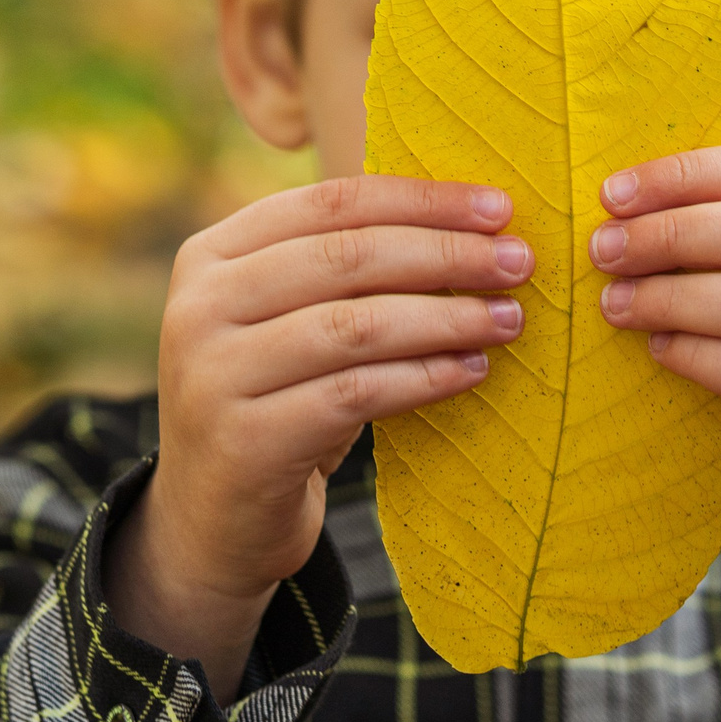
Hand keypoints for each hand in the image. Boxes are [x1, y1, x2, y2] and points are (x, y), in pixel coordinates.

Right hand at [111, 176, 532, 693]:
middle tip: (519, 261)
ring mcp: (215, 374)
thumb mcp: (290, 317)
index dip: (423, 201)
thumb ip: (346, 264)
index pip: (333, 201)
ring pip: (357, 325)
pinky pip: (358, 394)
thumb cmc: (278, 400)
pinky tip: (472, 370)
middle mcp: (200, 306)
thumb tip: (473, 219)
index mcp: (213, 254)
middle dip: (446, 254)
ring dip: (446, 317)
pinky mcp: (246, 440)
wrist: (215, 520)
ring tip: (509, 318)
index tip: (500, 207)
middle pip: (348, 257)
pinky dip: (425, 377)